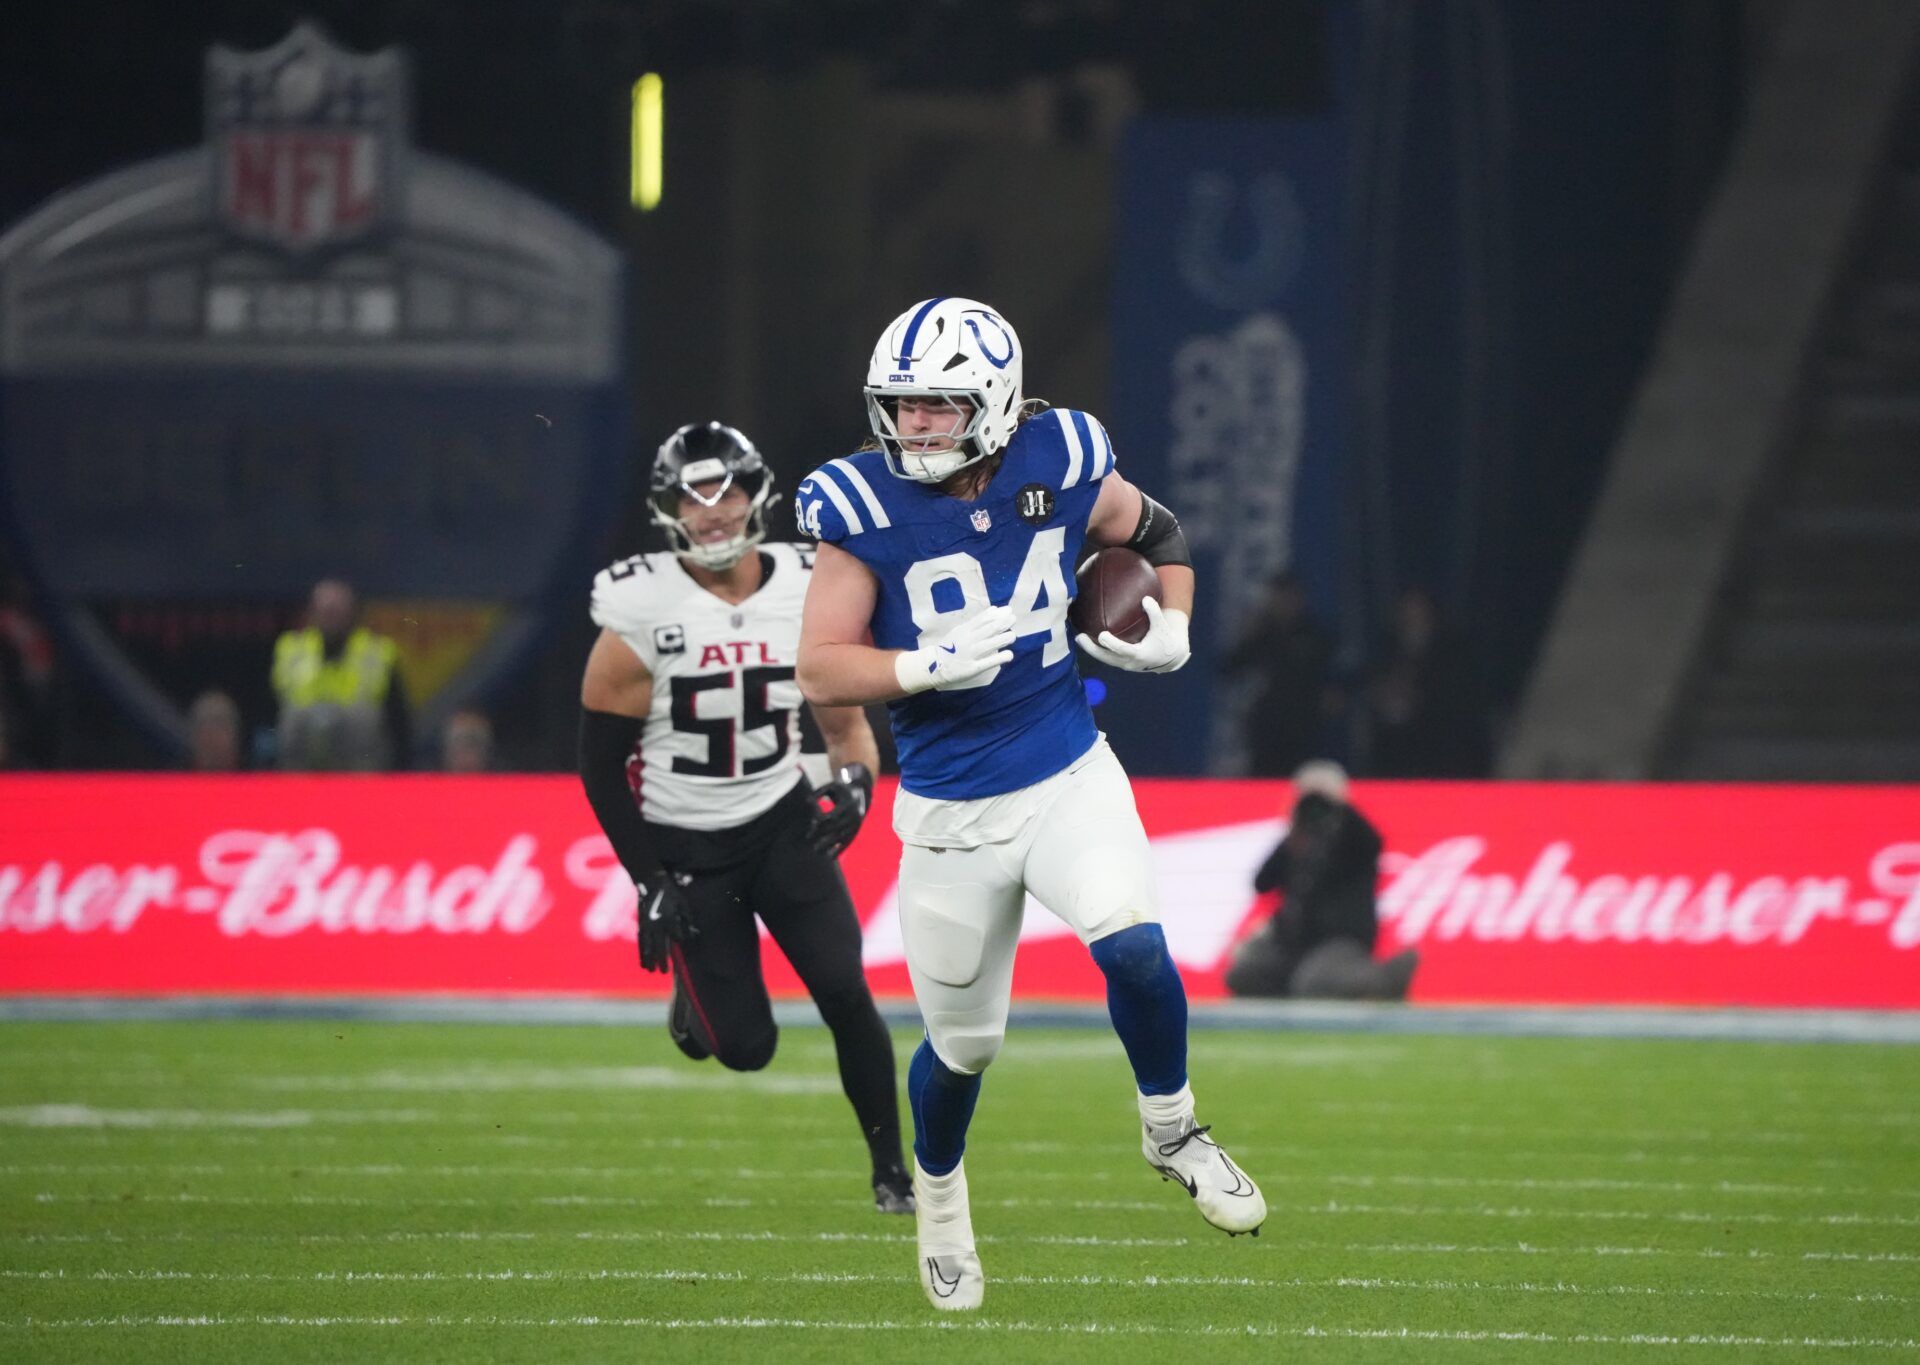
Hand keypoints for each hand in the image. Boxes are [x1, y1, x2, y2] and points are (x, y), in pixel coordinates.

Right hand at [636, 874, 698, 972]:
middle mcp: (657, 924)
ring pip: (647, 945)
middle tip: (663, 972)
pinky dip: (641, 953)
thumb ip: (687, 920)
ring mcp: (647, 925)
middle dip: (661, 959)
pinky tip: (643, 962)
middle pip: (659, 944)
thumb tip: (693, 934)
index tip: (679, 942)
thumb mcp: (683, 904)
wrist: (650, 883)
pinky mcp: (641, 925)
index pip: (676, 934)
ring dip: (648, 959)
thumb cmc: (671, 894)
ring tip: (650, 970)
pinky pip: (641, 942)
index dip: (678, 939)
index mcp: (670, 918)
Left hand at [809, 762, 874, 857]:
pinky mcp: (856, 832)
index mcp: (848, 805)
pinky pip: (848, 843)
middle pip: (835, 829)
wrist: (861, 794)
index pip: (832, 816)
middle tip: (808, 836)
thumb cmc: (841, 790)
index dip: (820, 820)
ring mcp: (856, 826)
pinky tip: (830, 858)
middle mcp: (853, 817)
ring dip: (828, 846)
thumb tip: (807, 801)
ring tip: (816, 850)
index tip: (812, 822)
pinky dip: (840, 851)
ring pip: (841, 839)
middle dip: (820, 834)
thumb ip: (818, 792)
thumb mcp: (831, 787)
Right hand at [894, 606, 1015, 693]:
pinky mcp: (973, 668)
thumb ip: (977, 622)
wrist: (934, 665)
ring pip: (990, 644)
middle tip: (1013, 619)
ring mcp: (971, 654)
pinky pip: (988, 662)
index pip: (983, 619)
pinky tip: (1009, 655)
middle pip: (989, 630)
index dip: (997, 615)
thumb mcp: (960, 630)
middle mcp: (968, 640)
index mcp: (965, 630)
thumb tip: (994, 610)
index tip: (1008, 610)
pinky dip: (1000, 658)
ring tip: (1012, 636)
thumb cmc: (949, 647)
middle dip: (1003, 623)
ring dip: (1004, 639)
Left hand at [1075, 598, 1190, 673]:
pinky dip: (1097, 650)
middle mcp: (1130, 662)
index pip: (1123, 650)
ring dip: (1091, 650)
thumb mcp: (1162, 626)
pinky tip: (1087, 639)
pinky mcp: (1121, 663)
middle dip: (1092, 649)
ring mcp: (1124, 664)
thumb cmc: (1165, 639)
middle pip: (1107, 658)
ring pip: (1104, 659)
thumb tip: (1145, 598)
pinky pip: (1106, 657)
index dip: (1112, 644)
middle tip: (1080, 637)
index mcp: (1140, 654)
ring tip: (1079, 638)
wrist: (1169, 658)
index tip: (1102, 635)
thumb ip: (1154, 612)